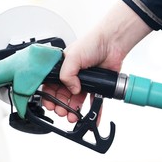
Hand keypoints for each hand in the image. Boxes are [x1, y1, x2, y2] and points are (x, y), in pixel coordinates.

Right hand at [42, 0, 151, 121]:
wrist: (112, 43)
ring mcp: (85, 82)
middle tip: (62, 112)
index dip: (49, 96)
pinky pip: (94, 102)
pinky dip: (93, 112)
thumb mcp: (72, 56)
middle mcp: (72, 75)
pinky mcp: (97, 86)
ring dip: (73, 111)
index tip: (50, 104)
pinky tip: (91, 119)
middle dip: (60, 106)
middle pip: (62, 95)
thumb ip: (66, 74)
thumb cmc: (92, 43)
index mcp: (62, 67)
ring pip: (76, 101)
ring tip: (73, 116)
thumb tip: (71, 89)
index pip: (51, 85)